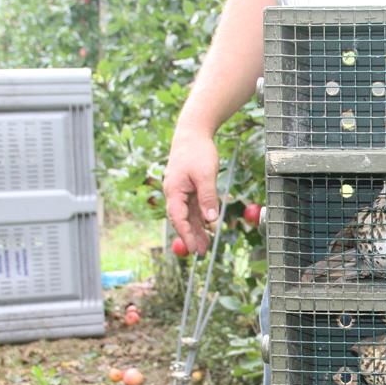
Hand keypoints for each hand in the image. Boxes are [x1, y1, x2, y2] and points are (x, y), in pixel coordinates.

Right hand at [163, 129, 219, 254]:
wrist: (193, 133)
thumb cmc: (197, 151)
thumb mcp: (205, 175)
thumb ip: (208, 198)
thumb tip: (211, 219)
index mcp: (174, 191)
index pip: (178, 218)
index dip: (186, 234)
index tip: (193, 248)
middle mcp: (176, 193)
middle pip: (183, 219)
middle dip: (192, 235)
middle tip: (201, 252)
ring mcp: (183, 190)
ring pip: (190, 214)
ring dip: (197, 228)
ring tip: (205, 244)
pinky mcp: (190, 187)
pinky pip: (195, 205)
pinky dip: (201, 216)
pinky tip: (208, 226)